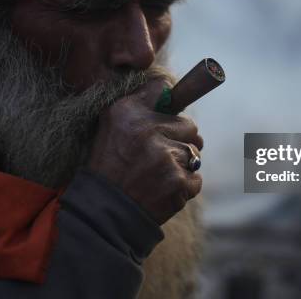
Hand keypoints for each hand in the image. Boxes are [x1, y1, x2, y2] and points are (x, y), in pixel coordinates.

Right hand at [88, 79, 202, 224]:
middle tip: (159, 154)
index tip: (168, 112)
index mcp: (127, 112)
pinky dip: (183, 186)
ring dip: (181, 165)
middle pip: (189, 125)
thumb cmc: (109, 167)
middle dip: (180, 139)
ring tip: (156, 175)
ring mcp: (165, 157)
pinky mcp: (178, 181)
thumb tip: (167, 86)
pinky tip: (162, 190)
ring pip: (194, 153)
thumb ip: (138, 104)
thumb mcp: (111, 126)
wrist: (104, 213)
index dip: (169, 102)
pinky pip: (195, 178)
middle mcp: (146, 130)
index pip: (162, 89)